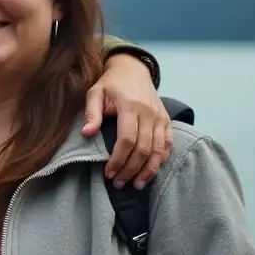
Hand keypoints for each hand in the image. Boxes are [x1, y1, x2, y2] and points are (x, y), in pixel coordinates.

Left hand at [82, 54, 172, 189]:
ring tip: (136, 185)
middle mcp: (148, 113)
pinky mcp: (167, 121)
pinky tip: (150, 172)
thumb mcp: (95, 92)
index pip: (127, 139)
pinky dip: (161, 161)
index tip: (108, 173)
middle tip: (118, 183)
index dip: (118, 160)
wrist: (133, 70)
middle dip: (131, 170)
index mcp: (130, 106)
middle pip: (143, 149)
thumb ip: (91, 113)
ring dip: (147, 171)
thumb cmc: (110, 84)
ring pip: (158, 150)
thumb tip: (86, 134)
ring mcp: (160, 117)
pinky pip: (168, 145)